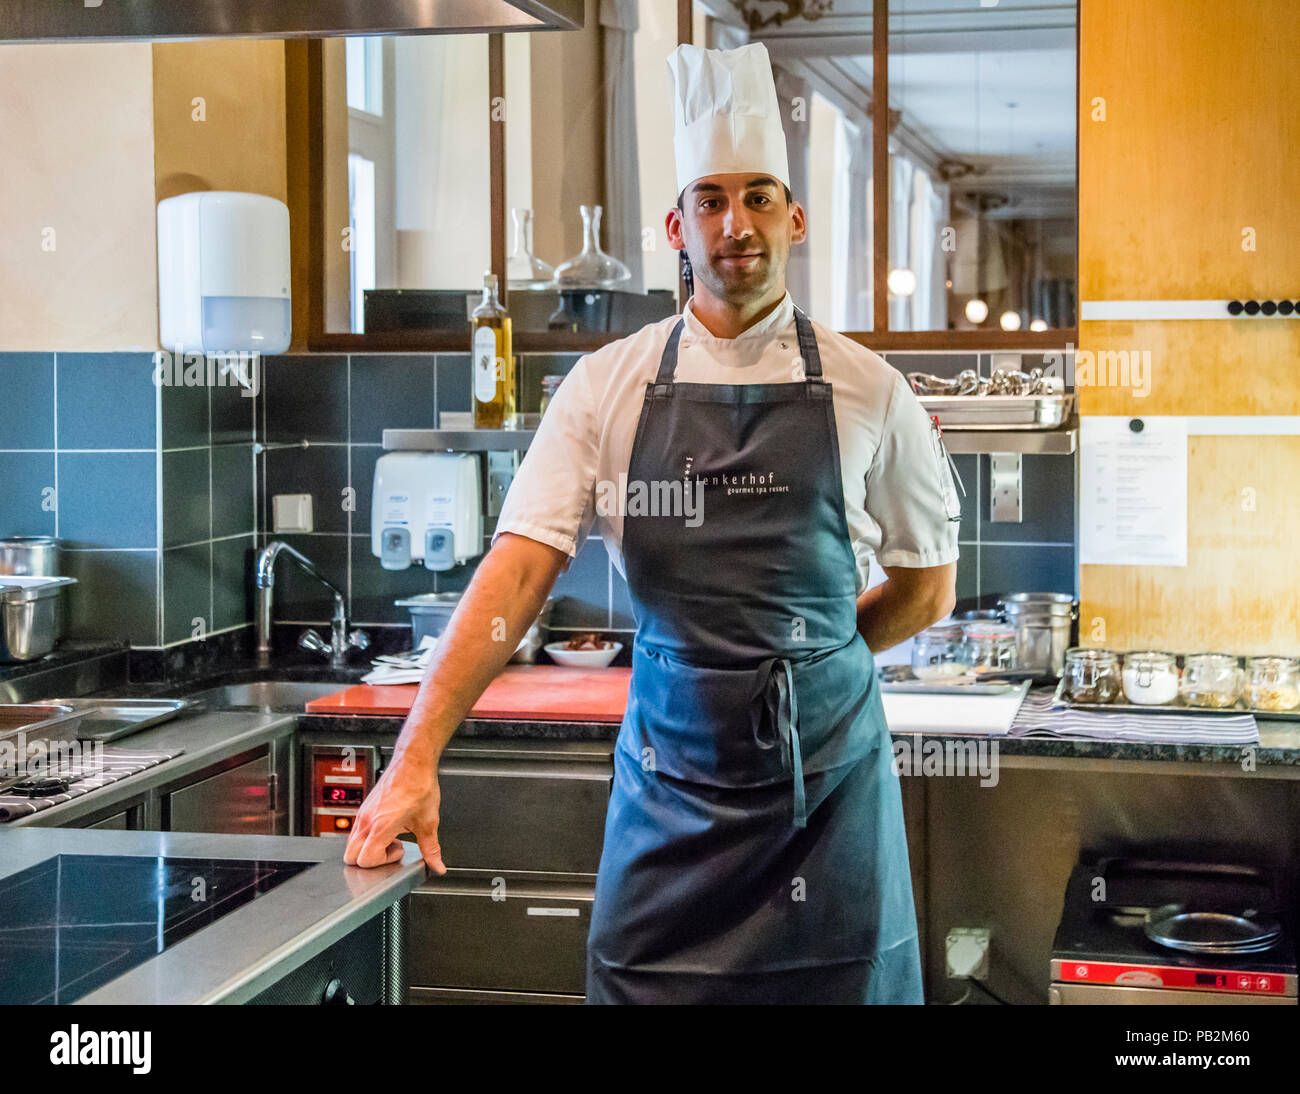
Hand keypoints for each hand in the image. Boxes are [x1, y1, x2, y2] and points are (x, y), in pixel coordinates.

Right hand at [343, 752, 445, 873]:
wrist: (413, 762)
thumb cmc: (419, 785)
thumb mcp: (429, 822)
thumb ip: (431, 849)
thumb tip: (437, 866)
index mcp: (380, 826)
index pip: (365, 860)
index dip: (382, 862)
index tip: (399, 850)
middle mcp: (367, 820)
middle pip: (350, 856)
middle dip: (370, 859)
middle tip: (391, 848)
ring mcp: (363, 813)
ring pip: (351, 843)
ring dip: (368, 847)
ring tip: (391, 837)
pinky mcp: (364, 807)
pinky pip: (356, 830)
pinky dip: (367, 836)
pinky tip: (388, 827)